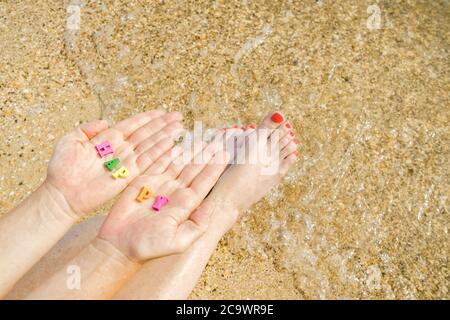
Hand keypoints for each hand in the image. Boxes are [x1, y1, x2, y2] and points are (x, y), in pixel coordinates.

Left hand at [46, 111, 182, 216]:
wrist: (62, 193)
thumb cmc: (62, 168)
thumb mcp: (71, 140)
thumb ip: (88, 129)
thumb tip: (105, 122)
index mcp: (108, 139)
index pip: (132, 125)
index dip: (147, 118)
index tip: (162, 111)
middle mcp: (120, 150)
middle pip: (146, 134)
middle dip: (163, 125)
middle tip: (178, 117)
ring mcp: (126, 163)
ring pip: (150, 147)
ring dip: (166, 137)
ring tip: (179, 128)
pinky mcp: (128, 176)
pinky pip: (147, 163)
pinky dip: (160, 155)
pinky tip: (171, 146)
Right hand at [98, 135, 229, 261]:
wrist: (120, 246)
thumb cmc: (149, 247)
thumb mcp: (178, 241)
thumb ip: (197, 225)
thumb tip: (212, 206)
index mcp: (186, 205)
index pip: (204, 182)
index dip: (214, 168)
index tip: (224, 154)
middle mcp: (175, 192)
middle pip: (193, 169)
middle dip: (205, 155)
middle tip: (217, 140)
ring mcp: (160, 185)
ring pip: (178, 163)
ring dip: (189, 151)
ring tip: (200, 138)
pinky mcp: (144, 181)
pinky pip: (157, 162)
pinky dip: (166, 152)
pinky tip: (175, 142)